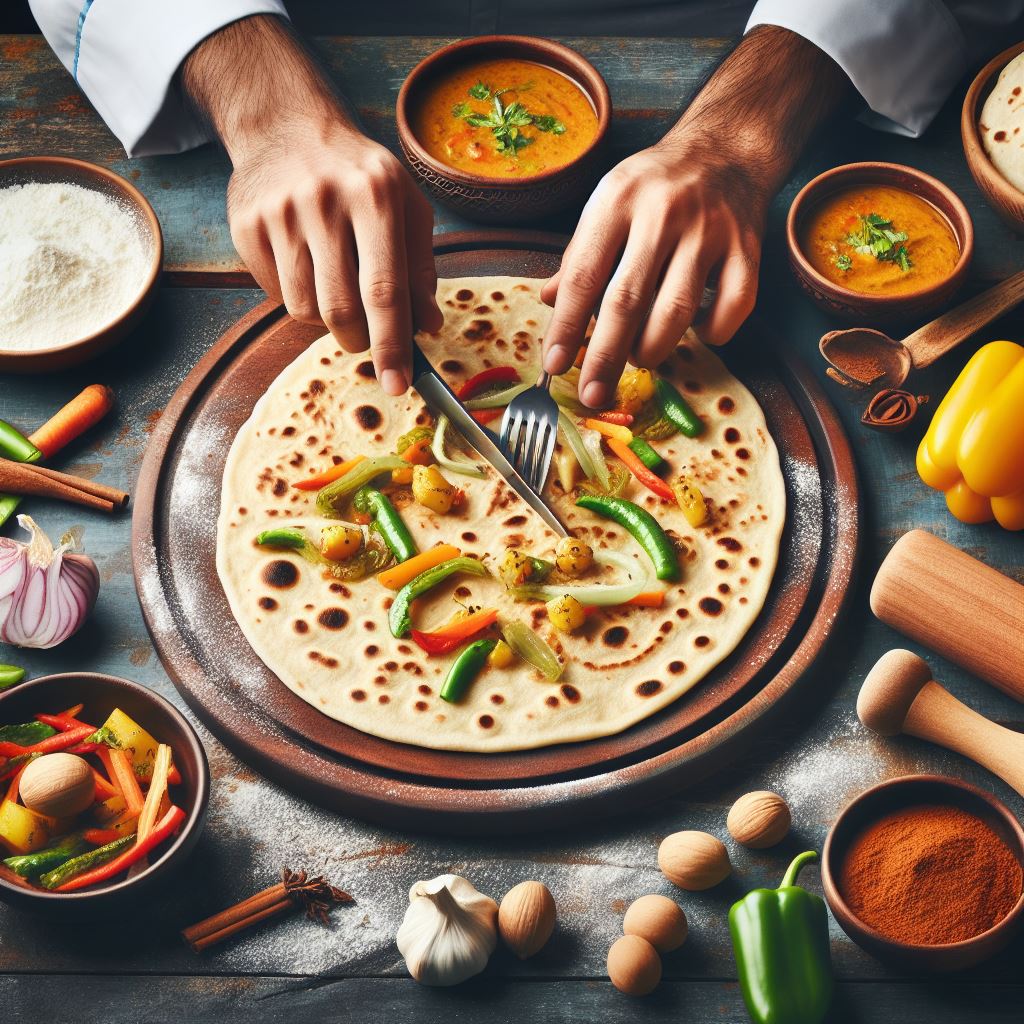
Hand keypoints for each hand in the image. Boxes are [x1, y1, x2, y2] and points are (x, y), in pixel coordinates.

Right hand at [227, 124, 441, 394]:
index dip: (393, 346)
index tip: (399, 384)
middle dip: (360, 340)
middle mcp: (325, 200)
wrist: (287, 127)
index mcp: (376, 194)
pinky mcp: (247, 225)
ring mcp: (280, 212)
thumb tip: (427, 326)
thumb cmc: (361, 175)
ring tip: (337, 288)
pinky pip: (275, 294)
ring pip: (305, 309)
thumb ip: (420, 268)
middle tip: (366, 338)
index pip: (385, 290)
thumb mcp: (407, 206)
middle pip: (341, 310)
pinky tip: (307, 266)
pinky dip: (297, 297)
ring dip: (327, 319)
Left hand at [540, 24, 851, 408]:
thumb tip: (548, 302)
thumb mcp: (607, 204)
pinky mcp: (748, 247)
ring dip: (653, 349)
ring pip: (676, 311)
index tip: (555, 365)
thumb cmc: (654, 187)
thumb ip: (579, 256)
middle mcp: (662, 213)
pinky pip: (732, 308)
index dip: (567, 326)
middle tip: (594, 394)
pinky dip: (713, 333)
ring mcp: (709, 230)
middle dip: (606, 356)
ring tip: (640, 356)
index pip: (583, 276)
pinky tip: (697, 331)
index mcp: (617, 201)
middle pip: (627, 301)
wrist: (725, 148)